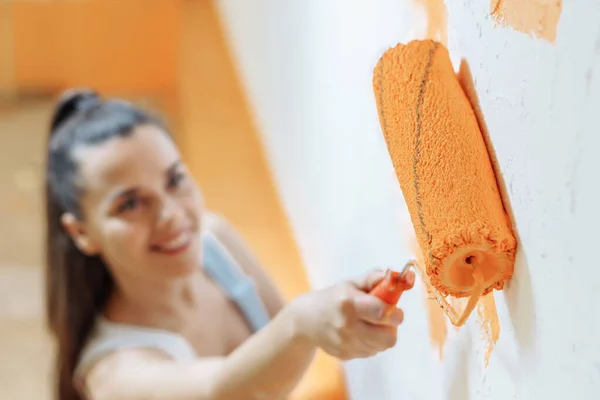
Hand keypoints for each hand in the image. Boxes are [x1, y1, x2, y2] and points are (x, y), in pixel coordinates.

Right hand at [290, 269, 413, 359]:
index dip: (395, 312)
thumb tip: (393, 276)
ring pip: (381, 346)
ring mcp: (345, 344)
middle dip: (391, 327)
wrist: (305, 320)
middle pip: (387, 338)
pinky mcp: (345, 356)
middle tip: (386, 318)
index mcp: (348, 303)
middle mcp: (346, 326)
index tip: (395, 308)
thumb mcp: (350, 284)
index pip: (382, 312)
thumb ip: (372, 279)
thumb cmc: (333, 298)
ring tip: (370, 324)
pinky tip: (360, 333)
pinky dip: (371, 343)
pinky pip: (371, 352)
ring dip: (381, 335)